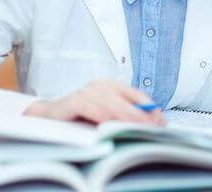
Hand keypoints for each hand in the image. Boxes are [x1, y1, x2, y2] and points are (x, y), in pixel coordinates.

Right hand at [24, 79, 164, 124]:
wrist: (50, 115)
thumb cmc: (81, 114)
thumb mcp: (106, 112)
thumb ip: (124, 113)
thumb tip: (150, 121)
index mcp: (112, 85)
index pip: (136, 94)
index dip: (150, 108)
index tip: (161, 120)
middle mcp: (100, 85)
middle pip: (126, 100)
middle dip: (141, 114)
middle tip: (153, 126)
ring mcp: (87, 92)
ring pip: (111, 105)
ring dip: (126, 117)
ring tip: (138, 127)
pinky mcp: (74, 101)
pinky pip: (92, 108)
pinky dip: (103, 116)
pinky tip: (111, 124)